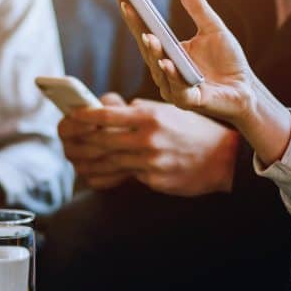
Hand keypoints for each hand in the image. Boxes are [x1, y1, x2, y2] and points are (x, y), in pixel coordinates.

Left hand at [61, 95, 238, 195]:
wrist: (223, 158)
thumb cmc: (192, 129)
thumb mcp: (166, 110)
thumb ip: (136, 110)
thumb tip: (107, 108)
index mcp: (150, 118)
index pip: (106, 117)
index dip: (84, 117)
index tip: (70, 116)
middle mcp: (148, 140)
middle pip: (101, 143)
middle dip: (79, 141)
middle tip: (66, 139)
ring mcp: (151, 163)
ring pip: (110, 163)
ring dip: (89, 161)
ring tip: (77, 158)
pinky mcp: (155, 182)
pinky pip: (128, 176)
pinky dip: (114, 173)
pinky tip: (102, 171)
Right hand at [117, 0, 253, 123]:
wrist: (246, 89)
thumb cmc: (228, 61)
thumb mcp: (212, 27)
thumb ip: (196, 5)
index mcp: (168, 52)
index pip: (145, 30)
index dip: (133, 13)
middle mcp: (165, 70)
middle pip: (147, 48)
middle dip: (137, 28)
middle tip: (128, 8)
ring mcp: (173, 87)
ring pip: (158, 69)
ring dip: (153, 52)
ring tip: (149, 36)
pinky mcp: (188, 100)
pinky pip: (176, 88)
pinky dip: (171, 75)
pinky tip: (167, 63)